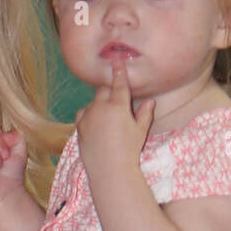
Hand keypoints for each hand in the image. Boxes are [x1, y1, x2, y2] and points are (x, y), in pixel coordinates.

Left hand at [75, 61, 154, 178]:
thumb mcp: (140, 131)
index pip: (119, 83)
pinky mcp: (79, 126)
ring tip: (107, 117)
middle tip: (115, 99)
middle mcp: (101, 107)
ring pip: (93, 102)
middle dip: (109, 91)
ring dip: (99, 104)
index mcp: (118, 106)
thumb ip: (144, 114)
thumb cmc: (129, 150)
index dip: (119, 72)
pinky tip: (95, 122)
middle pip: (103, 90)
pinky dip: (89, 114)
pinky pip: (83, 113)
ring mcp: (88, 116)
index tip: (117, 61)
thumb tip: (151, 101)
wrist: (109, 170)